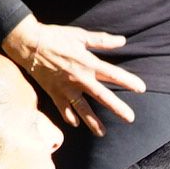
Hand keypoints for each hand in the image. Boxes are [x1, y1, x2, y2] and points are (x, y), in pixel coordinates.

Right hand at [0, 17, 142, 131]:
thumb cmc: (55, 37)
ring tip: (102, 133)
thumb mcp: (80, 36)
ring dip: (93, 122)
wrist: (28, 44)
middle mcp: (79, 79)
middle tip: (130, 118)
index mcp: (88, 63)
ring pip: (82, 109)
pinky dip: (69, 117)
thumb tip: (123, 40)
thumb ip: (102, 40)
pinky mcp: (54, 93)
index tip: (141, 89)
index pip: (113, 74)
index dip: (128, 81)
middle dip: (117, 107)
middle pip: (102, 96)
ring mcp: (66, 88)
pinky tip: (76, 124)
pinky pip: (63, 109)